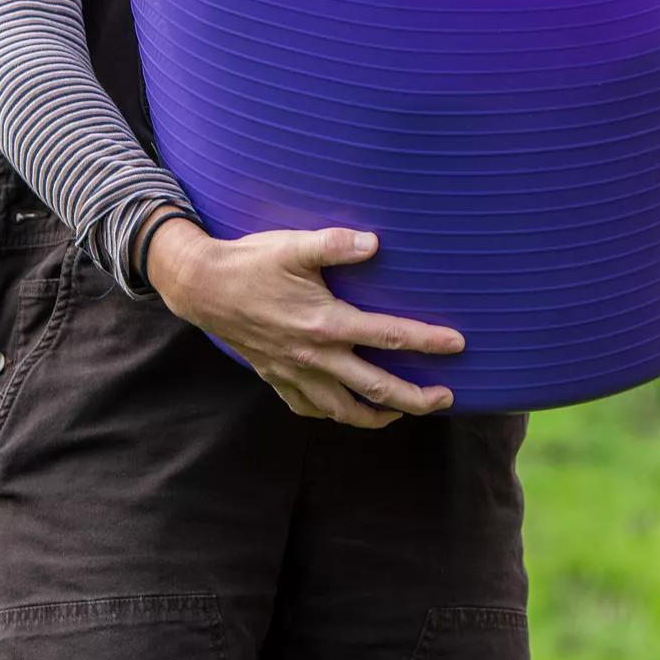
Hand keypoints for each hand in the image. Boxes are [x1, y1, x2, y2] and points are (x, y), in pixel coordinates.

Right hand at [144, 219, 463, 428]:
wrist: (201, 288)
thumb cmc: (251, 262)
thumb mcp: (294, 245)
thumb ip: (336, 244)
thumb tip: (376, 243)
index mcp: (326, 324)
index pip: (389, 337)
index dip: (427, 341)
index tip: (458, 344)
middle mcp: (315, 357)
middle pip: (377, 389)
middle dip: (417, 398)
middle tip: (446, 399)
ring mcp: (295, 374)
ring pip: (345, 411)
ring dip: (379, 416)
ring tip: (404, 412)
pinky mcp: (276, 379)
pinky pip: (311, 409)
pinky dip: (335, 414)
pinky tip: (347, 407)